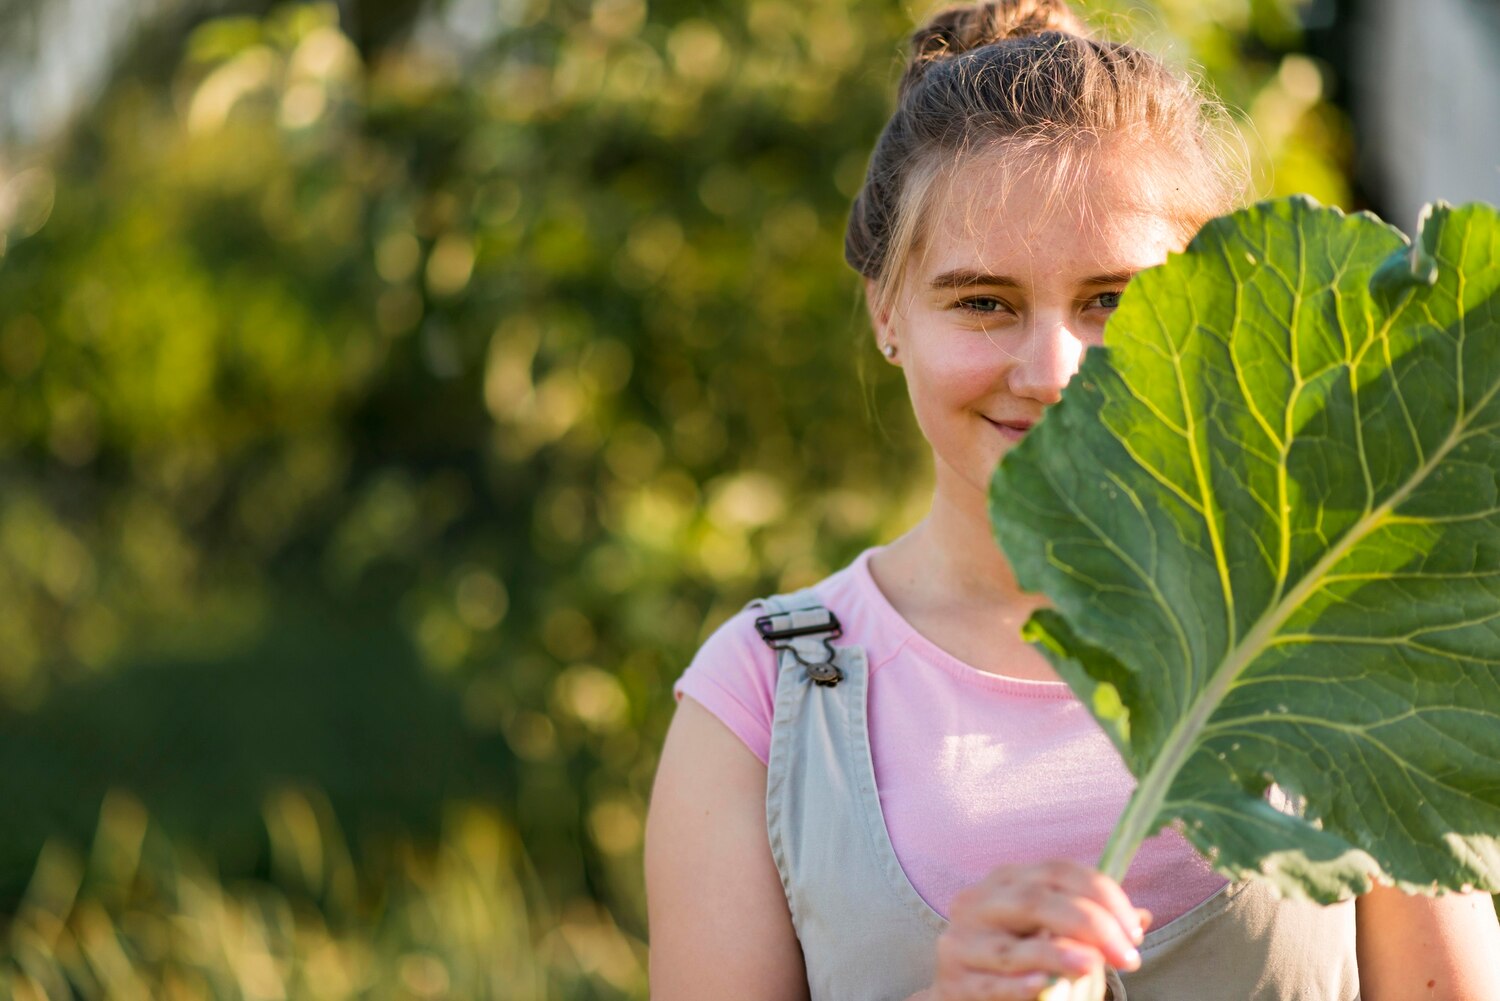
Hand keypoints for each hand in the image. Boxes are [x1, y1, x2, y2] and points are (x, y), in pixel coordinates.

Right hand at [928, 859, 1149, 1000]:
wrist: (962, 994)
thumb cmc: (1015, 961)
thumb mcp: (1052, 934)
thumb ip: (1090, 924)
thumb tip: (1142, 917)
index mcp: (1006, 881)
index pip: (1058, 871)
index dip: (1103, 894)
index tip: (1134, 930)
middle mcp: (979, 902)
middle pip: (1035, 900)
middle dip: (1090, 924)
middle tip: (1128, 956)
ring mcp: (962, 943)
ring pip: (1012, 946)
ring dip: (1058, 954)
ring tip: (1094, 965)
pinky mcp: (954, 982)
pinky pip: (991, 984)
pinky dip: (1019, 984)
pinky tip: (1043, 985)